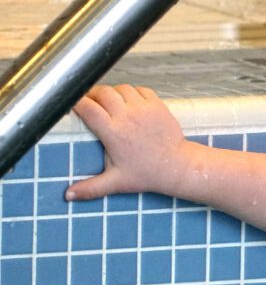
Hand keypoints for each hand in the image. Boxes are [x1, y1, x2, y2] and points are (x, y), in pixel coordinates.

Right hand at [66, 84, 189, 200]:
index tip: (71, 104)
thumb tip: (69, 195)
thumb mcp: (116, 182)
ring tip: (108, 102)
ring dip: (112, 92)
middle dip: (92, 94)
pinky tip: (129, 102)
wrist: (177, 167)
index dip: (76, 102)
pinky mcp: (158, 105)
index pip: (88, 108)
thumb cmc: (148, 174)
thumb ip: (91, 188)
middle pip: (103, 92)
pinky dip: (132, 92)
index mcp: (113, 132)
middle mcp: (127, 117)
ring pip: (121, 88)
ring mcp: (144, 109)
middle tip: (89, 102)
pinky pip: (140, 89)